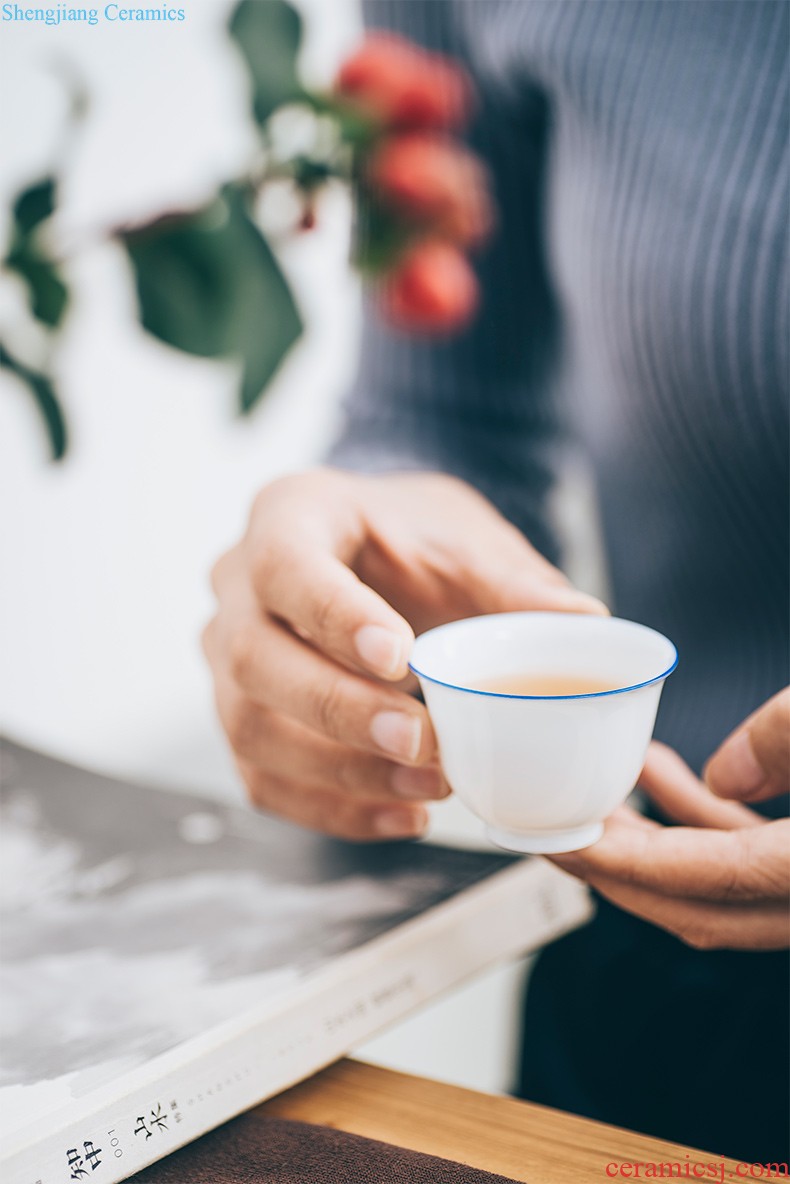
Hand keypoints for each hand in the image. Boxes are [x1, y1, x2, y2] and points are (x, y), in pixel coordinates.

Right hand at [203, 468, 605, 840]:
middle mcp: (236, 587)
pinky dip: (334, 810)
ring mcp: (226, 658)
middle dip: (339, 710)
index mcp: (289, 515)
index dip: (336, 617)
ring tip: (431, 788)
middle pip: (253, 658)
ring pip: (248, 729)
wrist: (374, 552)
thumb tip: (590, 621)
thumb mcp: (466, 539)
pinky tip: (407, 815)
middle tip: (423, 743)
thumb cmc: (416, 539)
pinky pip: (265, 779)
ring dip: (340, 772)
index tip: (402, 660)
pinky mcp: (242, 717)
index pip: (287, 564)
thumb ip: (514, 581)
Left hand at [551, 689, 789, 949]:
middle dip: (617, 871)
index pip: (709, 879)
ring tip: (598, 789)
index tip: (564, 840)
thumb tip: (722, 773)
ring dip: (652, 841)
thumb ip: (787, 736)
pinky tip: (657, 774)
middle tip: (552, 834)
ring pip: (721, 886)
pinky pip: (749, 860)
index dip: (626, 863)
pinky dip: (700, 823)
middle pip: (699, 906)